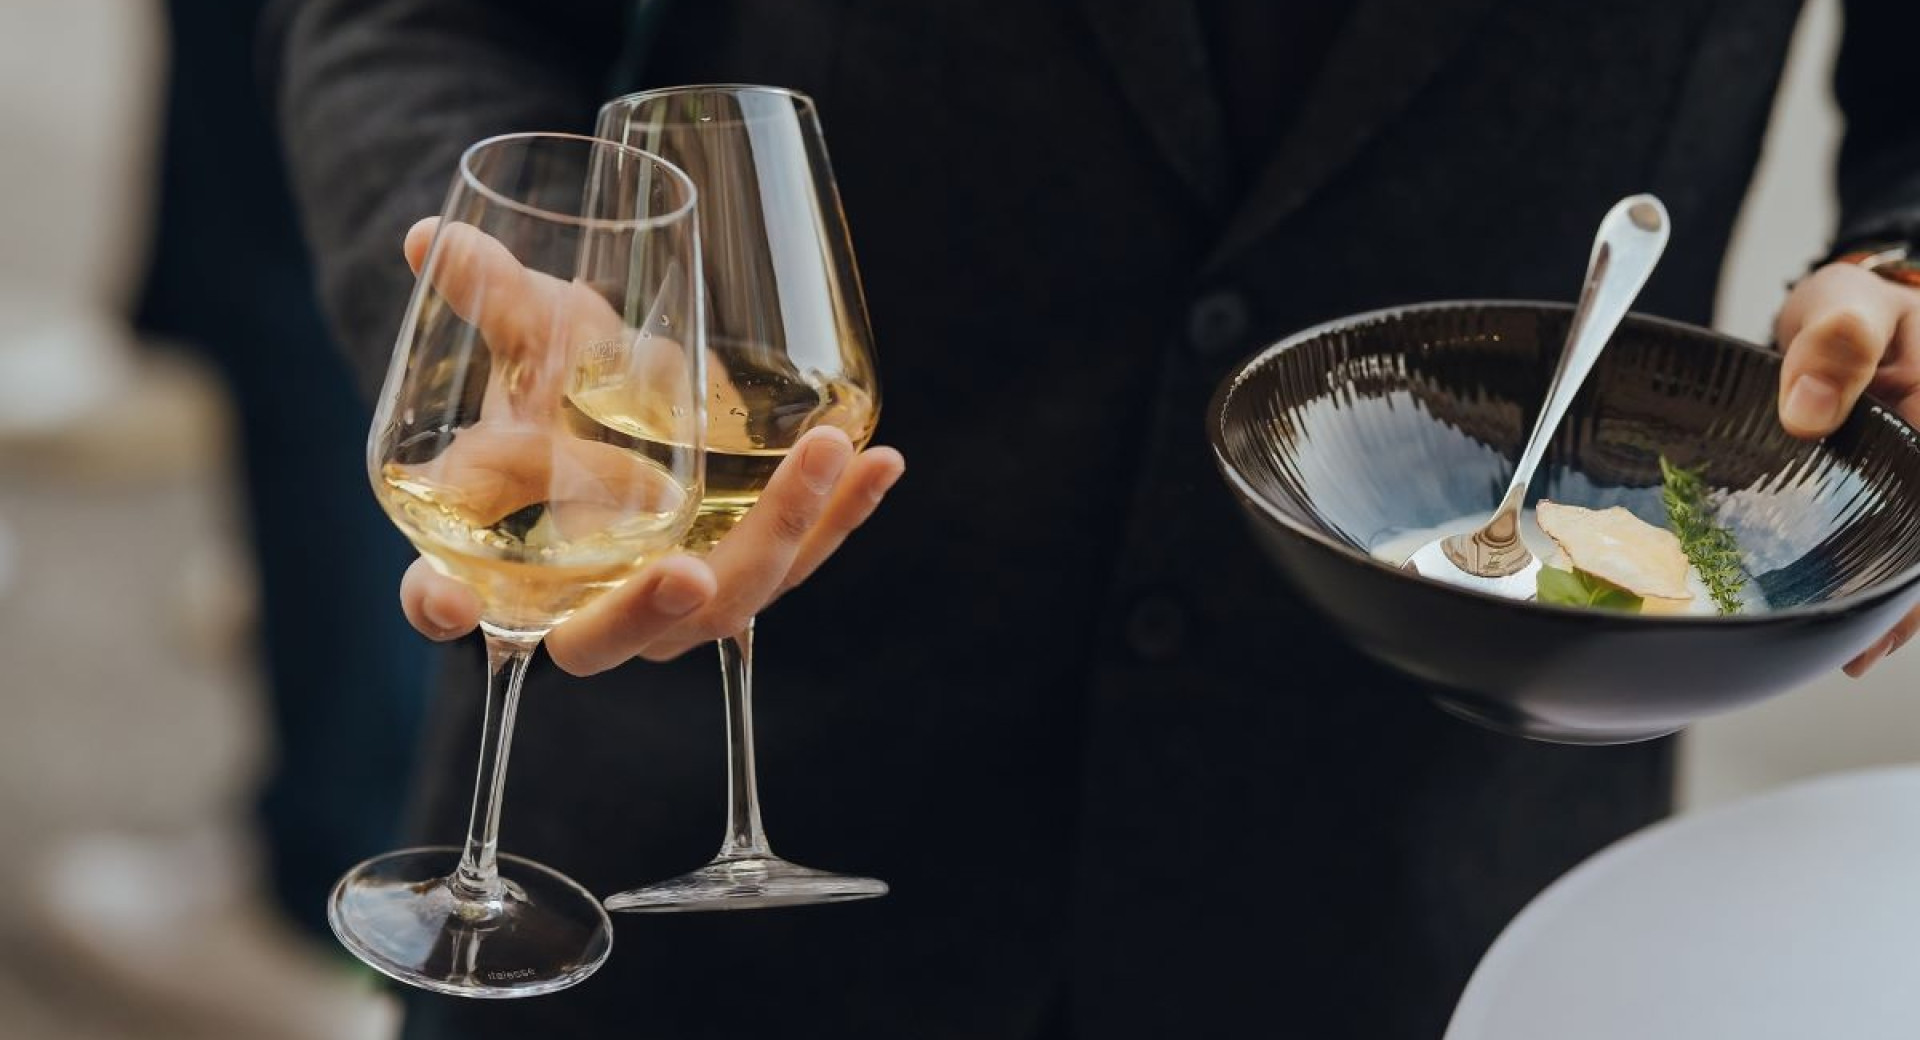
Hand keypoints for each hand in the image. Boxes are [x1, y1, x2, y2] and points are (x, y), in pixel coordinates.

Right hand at [394, 217, 905, 670]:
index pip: (445, 601)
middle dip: (643, 612)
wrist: (629, 405)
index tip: (445, 601)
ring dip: (779, 537)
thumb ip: (492, 299)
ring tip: (825, 454)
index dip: (439, 607)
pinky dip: (843, 513)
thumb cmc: (560, 386)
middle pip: (601, 639)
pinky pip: (799, 561)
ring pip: (722, 605)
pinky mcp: (744, 578)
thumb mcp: (531, 338)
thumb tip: (432, 234)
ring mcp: (669, 605)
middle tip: (683, 575)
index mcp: (494, 560)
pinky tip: (884, 459)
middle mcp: (579, 603)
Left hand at [1775, 261, 1919, 674]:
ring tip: (1860, 651)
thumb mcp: (1846, 306)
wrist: (1853, 311)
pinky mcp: (1903, 491)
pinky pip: (1905, 543)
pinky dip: (1890, 584)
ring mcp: (1919, 476)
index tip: (1893, 601)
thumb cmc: (1858, 308)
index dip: (1919, 562)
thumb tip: (1809, 413)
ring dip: (1902, 602)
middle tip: (1866, 647)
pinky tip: (1864, 627)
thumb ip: (1835, 344)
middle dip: (1913, 597)